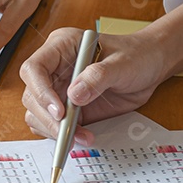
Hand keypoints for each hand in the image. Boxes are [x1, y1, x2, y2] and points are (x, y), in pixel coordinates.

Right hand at [20, 28, 167, 145]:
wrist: (149, 66)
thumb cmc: (136, 56)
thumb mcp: (123, 63)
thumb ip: (98, 77)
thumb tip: (74, 96)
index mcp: (60, 47)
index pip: (34, 68)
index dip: (41, 91)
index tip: (60, 111)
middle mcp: (53, 68)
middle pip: (32, 95)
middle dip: (48, 117)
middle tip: (69, 132)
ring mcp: (57, 88)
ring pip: (36, 113)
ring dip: (54, 129)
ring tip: (82, 136)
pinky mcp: (65, 107)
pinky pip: (50, 124)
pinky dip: (61, 134)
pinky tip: (82, 135)